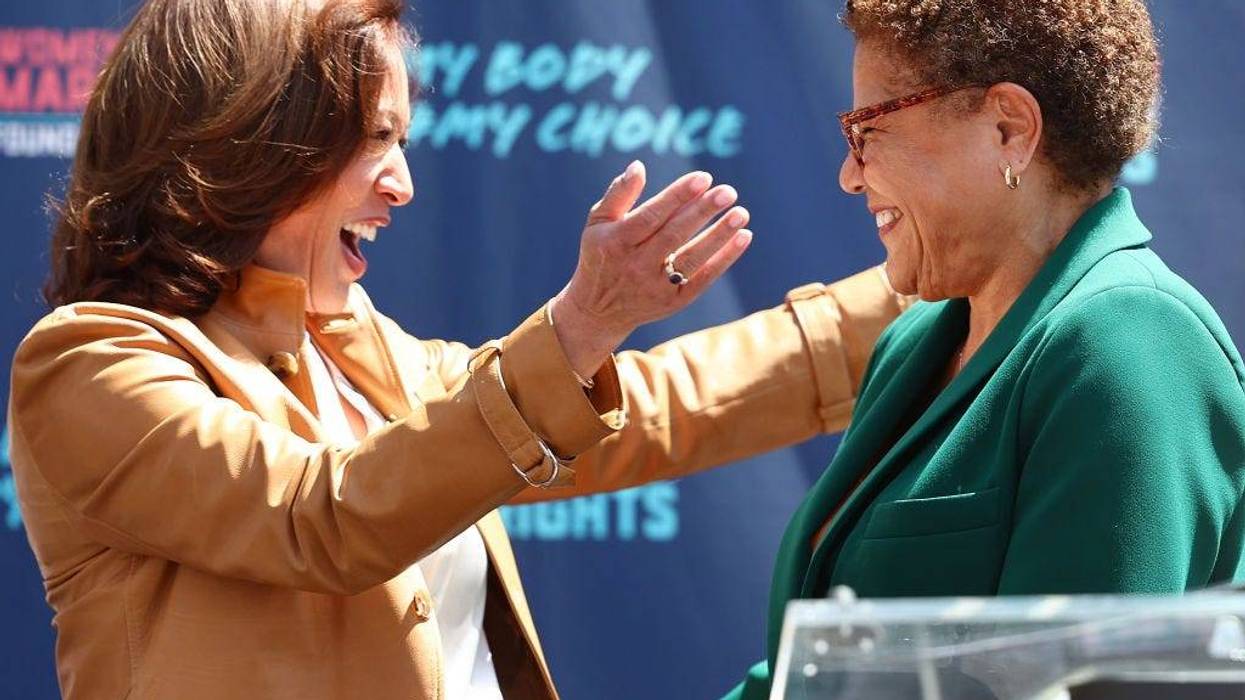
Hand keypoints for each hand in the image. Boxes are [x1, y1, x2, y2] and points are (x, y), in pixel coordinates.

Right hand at [550, 160, 751, 378]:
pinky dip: (724, 259)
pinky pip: (702, 279)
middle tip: (727, 192)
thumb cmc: (602, 254)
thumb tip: (638, 166)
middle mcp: (635, 265)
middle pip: (674, 236)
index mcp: (616, 242)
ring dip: (719, 236)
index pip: (651, 216)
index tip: (703, 178)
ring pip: (691, 258)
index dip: (677, 196)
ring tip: (741, 213)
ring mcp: (655, 286)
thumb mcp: (597, 223)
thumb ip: (618, 194)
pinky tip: (743, 237)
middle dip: (702, 212)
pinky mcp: (673, 303)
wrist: (598, 311)